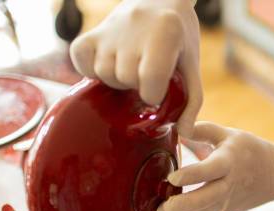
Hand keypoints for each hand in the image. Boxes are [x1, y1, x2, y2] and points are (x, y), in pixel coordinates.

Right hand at [69, 0, 201, 136]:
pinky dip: (91, 71)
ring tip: (130, 66)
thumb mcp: (192, 65)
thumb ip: (192, 100)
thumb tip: (186, 134)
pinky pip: (81, 64)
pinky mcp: (90, 33)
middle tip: (145, 73)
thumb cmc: (179, 38)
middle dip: (136, 85)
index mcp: (166, 33)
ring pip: (104, 75)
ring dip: (117, 79)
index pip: (150, 81)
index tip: (159, 88)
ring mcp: (109, 30)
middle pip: (126, 80)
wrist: (160, 0)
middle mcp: (134, 29)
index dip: (154, 93)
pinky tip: (108, 65)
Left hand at [157, 122, 273, 210]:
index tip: (172, 178)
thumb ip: (201, 129)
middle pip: (208, 199)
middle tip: (163, 207)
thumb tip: (176, 126)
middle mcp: (230, 184)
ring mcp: (228, 201)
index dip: (191, 175)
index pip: (211, 170)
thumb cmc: (248, 149)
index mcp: (231, 160)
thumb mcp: (227, 133)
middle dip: (184, 206)